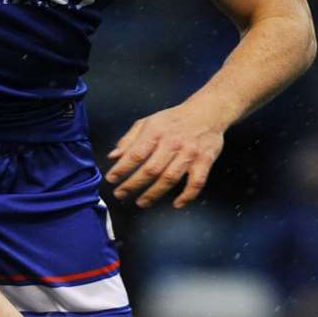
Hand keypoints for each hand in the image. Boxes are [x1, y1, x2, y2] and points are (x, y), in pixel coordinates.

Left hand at [106, 99, 228, 208]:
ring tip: (141, 202)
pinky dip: (187, 196)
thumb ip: (129, 140)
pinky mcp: (205, 161)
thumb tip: (112, 157)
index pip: (136, 153)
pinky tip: (177, 204)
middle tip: (120, 194)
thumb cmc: (173, 120)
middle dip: (133, 185)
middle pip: (151, 169)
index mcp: (156, 131)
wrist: (206, 112)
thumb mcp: (148, 122)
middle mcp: (172, 142)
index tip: (111, 179)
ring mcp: (189, 153)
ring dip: (154, 194)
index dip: (122, 168)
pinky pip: (196, 183)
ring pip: (170, 178)